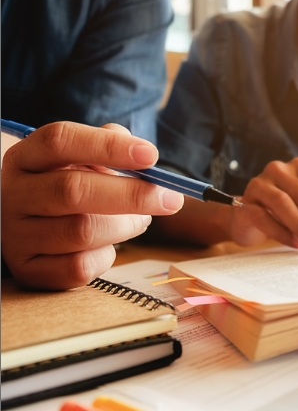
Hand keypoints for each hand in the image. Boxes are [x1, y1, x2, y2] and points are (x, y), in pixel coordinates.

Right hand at [1, 122, 182, 288]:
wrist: (26, 222)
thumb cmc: (63, 184)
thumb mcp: (77, 158)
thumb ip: (107, 145)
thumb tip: (144, 157)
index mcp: (25, 157)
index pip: (61, 141)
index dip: (109, 147)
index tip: (151, 156)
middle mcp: (13, 194)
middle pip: (73, 191)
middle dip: (132, 194)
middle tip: (169, 198)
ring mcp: (16, 236)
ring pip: (82, 232)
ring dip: (125, 226)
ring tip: (140, 219)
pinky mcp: (28, 270)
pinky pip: (78, 267)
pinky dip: (106, 256)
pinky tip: (110, 244)